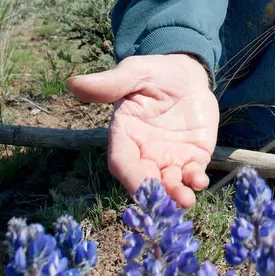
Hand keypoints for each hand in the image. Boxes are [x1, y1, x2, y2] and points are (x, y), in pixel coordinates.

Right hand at [67, 54, 219, 207]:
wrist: (188, 75)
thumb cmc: (156, 72)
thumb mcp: (135, 72)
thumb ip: (111, 83)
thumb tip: (74, 83)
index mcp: (125, 135)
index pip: (122, 162)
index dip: (130, 176)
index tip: (141, 188)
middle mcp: (145, 152)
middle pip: (146, 180)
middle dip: (155, 194)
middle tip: (167, 204)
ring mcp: (169, 157)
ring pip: (169, 183)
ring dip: (175, 195)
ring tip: (185, 200)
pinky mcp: (192, 156)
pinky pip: (192, 173)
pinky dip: (195, 180)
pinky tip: (200, 182)